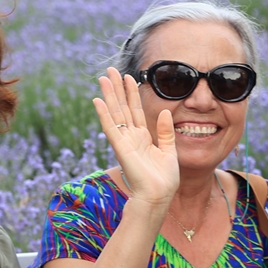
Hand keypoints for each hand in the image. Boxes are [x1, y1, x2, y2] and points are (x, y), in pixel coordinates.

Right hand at [93, 67, 177, 207]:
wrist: (158, 196)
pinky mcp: (121, 148)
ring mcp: (124, 142)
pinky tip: (98, 101)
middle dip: (116, 88)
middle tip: (109, 71)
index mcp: (143, 137)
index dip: (132, 93)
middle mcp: (131, 137)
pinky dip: (104, 114)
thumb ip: (165, 132)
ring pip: (115, 113)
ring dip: (109, 95)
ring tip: (103, 78)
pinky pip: (111, 128)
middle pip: (122, 107)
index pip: (136, 110)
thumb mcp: (169, 151)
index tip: (129, 77)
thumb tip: (166, 111)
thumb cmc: (164, 180)